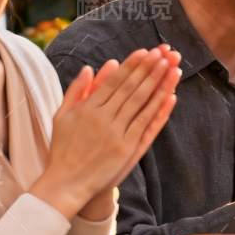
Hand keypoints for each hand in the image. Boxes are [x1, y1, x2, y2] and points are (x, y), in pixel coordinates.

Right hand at [36, 46, 179, 218]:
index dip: (132, 66)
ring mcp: (118, 134)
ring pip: (142, 103)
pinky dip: (159, 109)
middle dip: (149, 69)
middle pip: (131, 89)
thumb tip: (90, 67)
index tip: (145, 51)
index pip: (115, 81)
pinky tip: (170, 95)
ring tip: (172, 66)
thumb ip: (76, 90)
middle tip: (164, 52)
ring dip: (158, 83)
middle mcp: (104, 119)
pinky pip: (147, 124)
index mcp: (88, 109)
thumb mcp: (62, 116)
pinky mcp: (128, 149)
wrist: (67, 183)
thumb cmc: (63, 149)